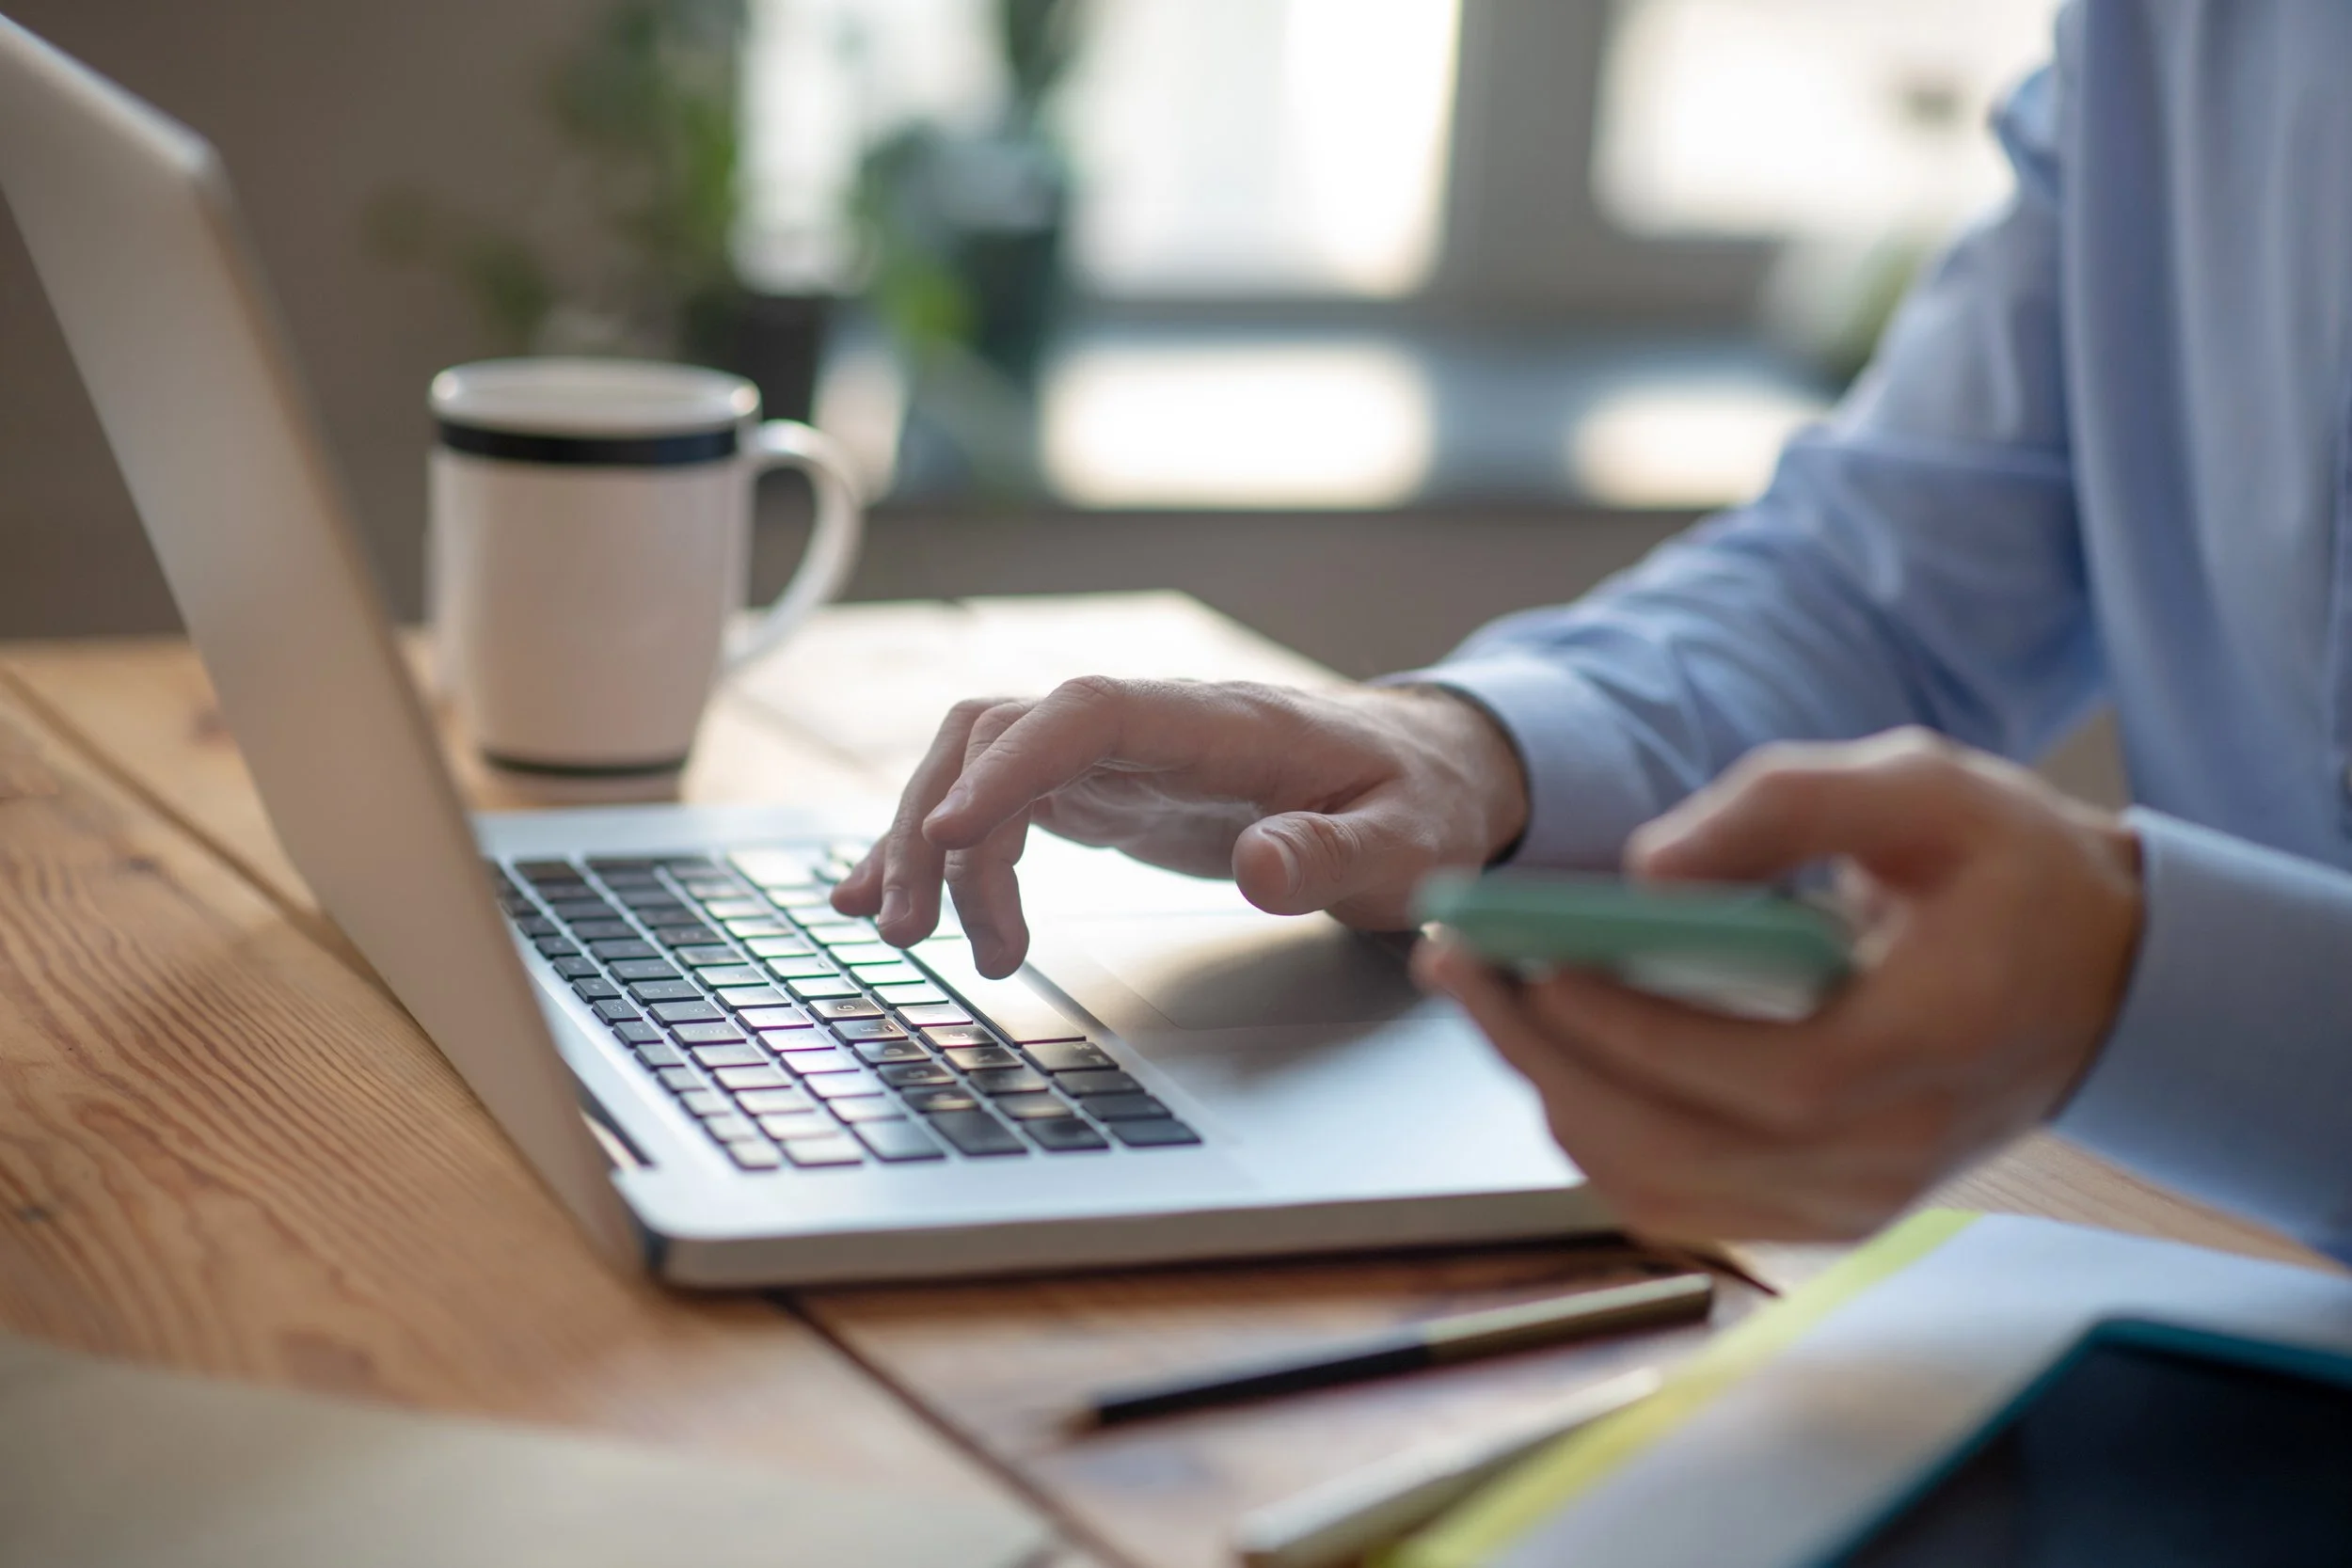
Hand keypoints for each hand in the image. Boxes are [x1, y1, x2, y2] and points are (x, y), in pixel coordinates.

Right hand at [831, 677, 1528, 975]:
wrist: (1422, 769)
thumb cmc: (1415, 799)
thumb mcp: (1404, 842)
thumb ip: (1333, 855)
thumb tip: (1260, 868)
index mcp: (1219, 722)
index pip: (1087, 714)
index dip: (1008, 765)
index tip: (945, 833)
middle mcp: (1150, 723)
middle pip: (1003, 733)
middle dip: (936, 823)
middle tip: (911, 931)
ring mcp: (1119, 755)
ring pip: (983, 765)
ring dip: (931, 847)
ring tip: (913, 940)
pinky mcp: (1107, 792)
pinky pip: (1003, 805)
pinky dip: (947, 854)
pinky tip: (902, 903)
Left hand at [1415, 728, 2143, 1241]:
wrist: (2099, 978)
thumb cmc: (2008, 873)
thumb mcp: (1923, 786)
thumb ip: (1785, 806)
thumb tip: (1642, 872)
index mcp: (1932, 1048)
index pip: (1763, 1078)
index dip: (1634, 1032)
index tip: (1529, 961)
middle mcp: (1892, 1156)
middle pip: (1677, 1149)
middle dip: (1541, 1055)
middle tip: (1456, 960)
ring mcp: (1853, 1203)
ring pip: (1655, 1186)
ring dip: (1547, 1090)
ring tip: (1479, 989)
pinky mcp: (1819, 1214)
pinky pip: (1673, 1195)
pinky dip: (1592, 1124)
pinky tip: (1546, 1042)